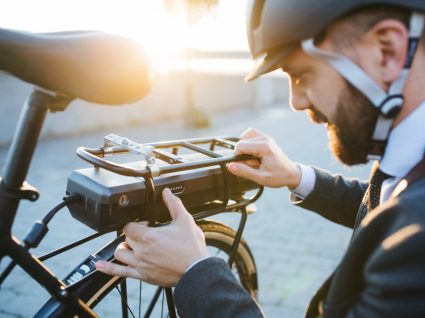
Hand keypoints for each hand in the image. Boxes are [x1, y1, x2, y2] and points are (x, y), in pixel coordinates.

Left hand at [95, 188, 209, 286]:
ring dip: (124, 247)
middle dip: (133, 234)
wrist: (196, 271)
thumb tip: (167, 193)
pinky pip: (120, 273)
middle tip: (146, 234)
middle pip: (125, 238)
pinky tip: (99, 266)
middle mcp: (141, 251)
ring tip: (133, 246)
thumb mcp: (184, 221)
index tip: (146, 224)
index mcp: (149, 236)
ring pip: (120, 253)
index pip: (129, 226)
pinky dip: (108, 269)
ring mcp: (140, 265)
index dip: (136, 223)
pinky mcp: (143, 276)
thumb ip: (174, 204)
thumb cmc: (191, 249)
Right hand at [228, 128, 300, 188]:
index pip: (240, 146)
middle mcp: (265, 139)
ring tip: (253, 158)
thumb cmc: (278, 176)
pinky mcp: (265, 138)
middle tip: (254, 164)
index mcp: (264, 147)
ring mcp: (265, 137)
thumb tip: (230, 166)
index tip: (247, 166)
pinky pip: (250, 135)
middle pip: (241, 142)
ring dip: (245, 148)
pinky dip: (248, 143)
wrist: (291, 173)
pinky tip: (252, 152)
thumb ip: (244, 171)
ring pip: (244, 137)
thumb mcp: (260, 178)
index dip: (238, 158)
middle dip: (243, 155)